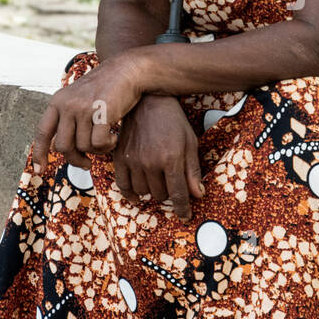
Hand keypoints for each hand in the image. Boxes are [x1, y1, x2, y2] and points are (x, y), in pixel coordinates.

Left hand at [31, 54, 142, 172]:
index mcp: (58, 101)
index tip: (40, 170)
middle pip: (63, 146)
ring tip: (108, 140)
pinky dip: (108, 146)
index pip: (43, 132)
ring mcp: (84, 108)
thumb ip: (67, 120)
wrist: (127, 70)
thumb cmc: (105, 88)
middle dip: (76, 159)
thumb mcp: (78, 99)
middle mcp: (67, 105)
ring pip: (84, 147)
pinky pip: (99, 144)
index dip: (40, 153)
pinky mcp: (101, 113)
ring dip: (97, 150)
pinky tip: (115, 138)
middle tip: (86, 164)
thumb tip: (57, 148)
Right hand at [112, 95, 205, 220]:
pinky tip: (137, 194)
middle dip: (169, 192)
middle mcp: (151, 163)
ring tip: (157, 178)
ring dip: (152, 190)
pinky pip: (123, 186)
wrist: (148, 102)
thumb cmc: (173, 121)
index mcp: (171, 159)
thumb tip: (198, 195)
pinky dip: (131, 193)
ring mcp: (133, 161)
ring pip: (143, 192)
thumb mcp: (190, 142)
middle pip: (160, 195)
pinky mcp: (120, 158)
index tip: (185, 217)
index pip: (178, 194)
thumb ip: (193, 170)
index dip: (183, 209)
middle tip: (171, 181)